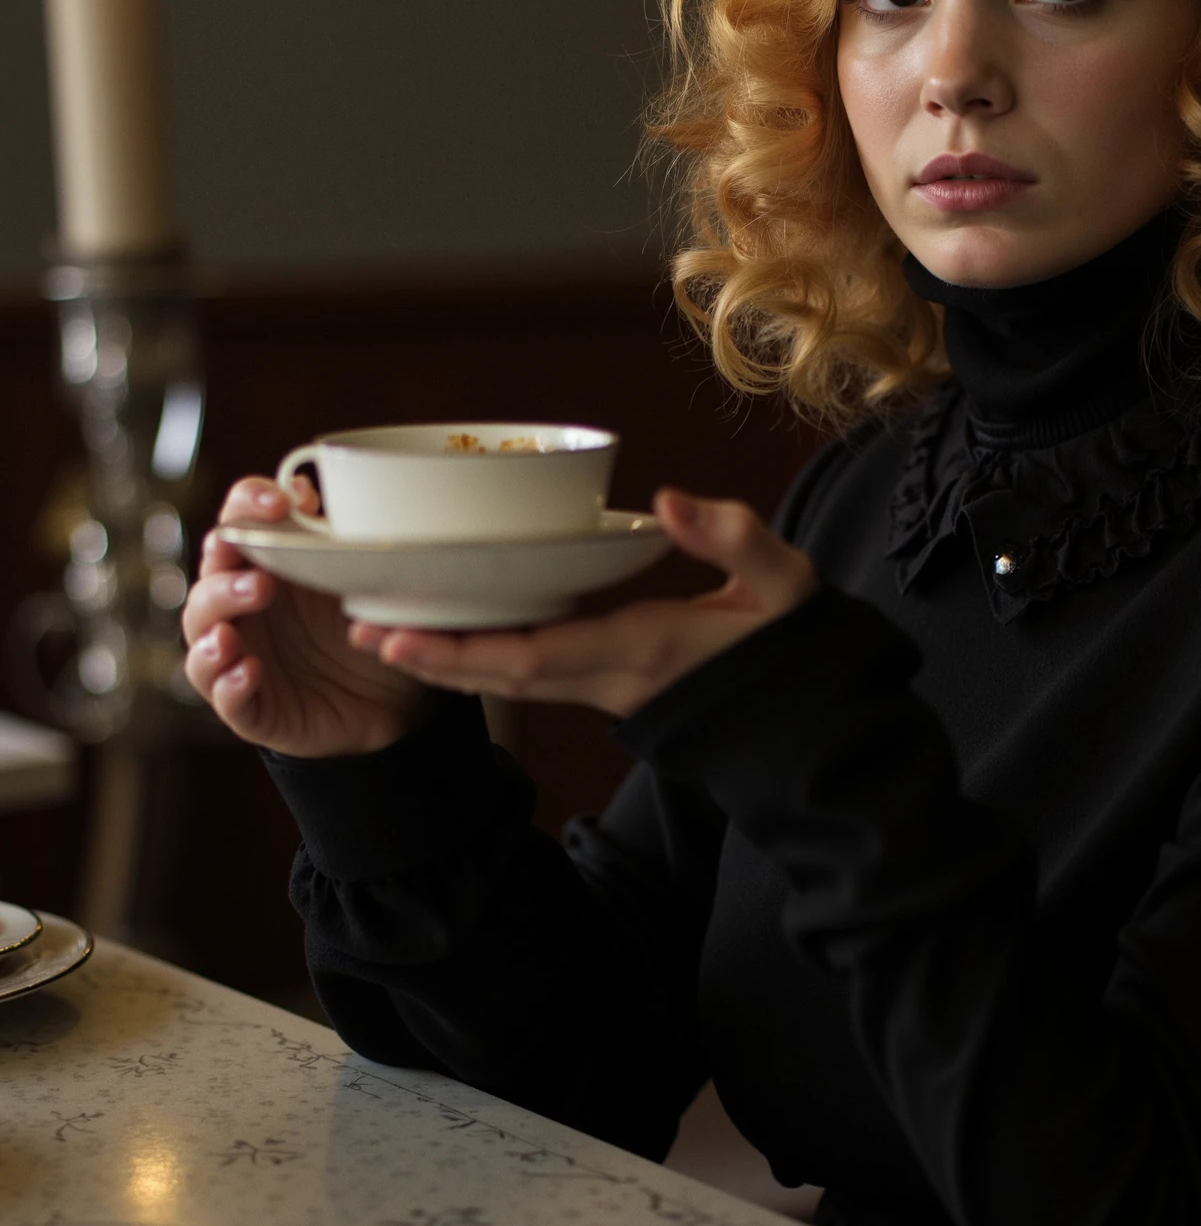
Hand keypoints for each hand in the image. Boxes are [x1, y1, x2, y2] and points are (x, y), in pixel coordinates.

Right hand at [183, 478, 434, 757]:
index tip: (279, 503)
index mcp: (264, 563)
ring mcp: (237, 654)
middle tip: (264, 585)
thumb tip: (300, 484)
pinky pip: (223, 693)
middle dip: (227, 578)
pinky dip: (229, 682)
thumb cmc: (363, 630)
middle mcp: (240, 604)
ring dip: (215, 627)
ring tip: (233, 635)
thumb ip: (328, 538)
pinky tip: (248, 672)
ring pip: (200, 631)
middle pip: (209, 576)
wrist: (388, 703)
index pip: (237, 520)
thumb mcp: (359, 581)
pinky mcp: (246, 705)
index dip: (247, 505)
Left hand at [344, 488, 816, 716]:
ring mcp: (611, 691)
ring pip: (513, 682)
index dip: (458, 651)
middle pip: (502, 678)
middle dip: (431, 661)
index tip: (395, 638)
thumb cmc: (797, 649)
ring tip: (386, 636)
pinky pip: (535, 677)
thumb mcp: (784, 584)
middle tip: (360, 637)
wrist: (814, 724)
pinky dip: (489, 660)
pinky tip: (459, 635)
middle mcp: (611, 681)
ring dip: (451, 663)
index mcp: (640, 652)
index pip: (531, 658)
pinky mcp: (616, 685)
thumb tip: (670, 500)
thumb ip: (733, 536)